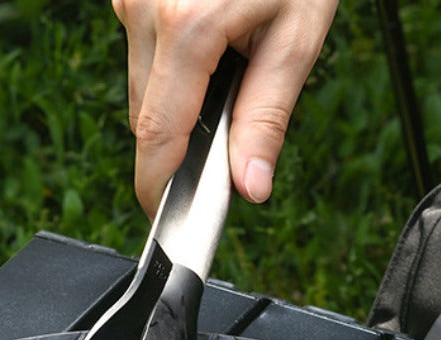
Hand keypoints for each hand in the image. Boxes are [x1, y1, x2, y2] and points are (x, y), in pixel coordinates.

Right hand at [111, 0, 338, 217]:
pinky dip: (171, 63)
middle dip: (177, 142)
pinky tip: (211, 37)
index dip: (156, 187)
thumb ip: (269, 116)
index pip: (156, 137)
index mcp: (188, 27)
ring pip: (141, 84)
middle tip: (226, 136)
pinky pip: (142, 47)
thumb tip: (251, 186)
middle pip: (144, 116)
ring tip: (229, 64)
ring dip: (176, 99)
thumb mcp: (299, 32)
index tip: (163, 217)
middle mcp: (146, 8)